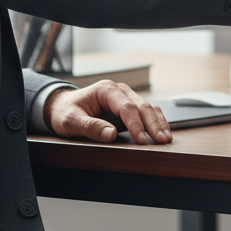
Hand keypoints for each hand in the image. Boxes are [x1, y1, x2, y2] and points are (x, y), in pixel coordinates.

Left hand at [46, 81, 172, 144]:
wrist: (63, 105)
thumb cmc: (65, 112)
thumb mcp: (70, 121)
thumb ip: (90, 127)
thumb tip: (111, 134)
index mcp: (106, 90)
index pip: (126, 107)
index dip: (136, 124)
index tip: (142, 141)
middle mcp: (120, 91)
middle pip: (142, 106)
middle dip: (153, 124)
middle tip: (161, 140)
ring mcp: (127, 97)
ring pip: (149, 108)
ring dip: (158, 123)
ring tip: (166, 138)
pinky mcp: (130, 106)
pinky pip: (147, 112)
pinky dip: (156, 122)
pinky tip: (163, 132)